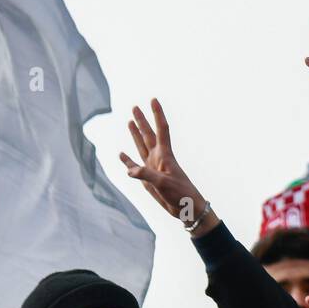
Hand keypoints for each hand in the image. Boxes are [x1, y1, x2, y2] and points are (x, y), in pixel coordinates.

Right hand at [119, 98, 215, 234]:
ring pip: (141, 146)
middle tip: (134, 106)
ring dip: (136, 134)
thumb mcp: (164, 184)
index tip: (154, 99)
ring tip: (130, 121)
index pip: (161, 129)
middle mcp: (158, 158)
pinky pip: (134, 166)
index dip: (157, 114)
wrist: (187, 208)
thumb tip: (129, 170)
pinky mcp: (147, 179)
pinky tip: (121, 154)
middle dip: (142, 120)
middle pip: (148, 134)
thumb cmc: (181, 194)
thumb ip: (146, 175)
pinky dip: (127, 160)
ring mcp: (152, 167)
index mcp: (165, 155)